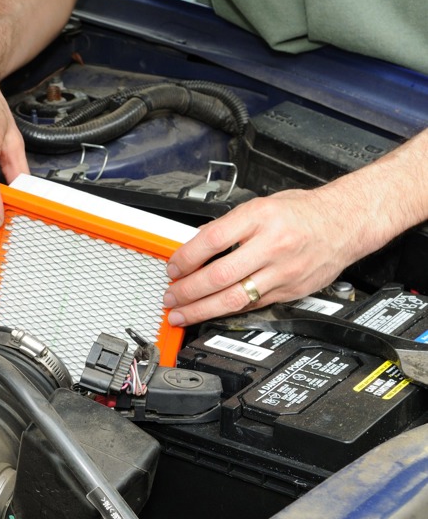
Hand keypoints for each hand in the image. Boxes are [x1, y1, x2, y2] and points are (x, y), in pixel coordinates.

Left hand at [162, 187, 369, 325]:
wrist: (346, 223)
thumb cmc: (303, 212)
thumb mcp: (262, 205)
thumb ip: (229, 225)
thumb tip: (195, 244)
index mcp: (260, 217)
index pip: (212, 240)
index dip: (186, 257)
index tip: (172, 267)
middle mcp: (272, 245)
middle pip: (219, 275)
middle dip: (188, 290)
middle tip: (171, 296)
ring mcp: (283, 271)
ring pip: (234, 298)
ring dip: (201, 309)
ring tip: (182, 313)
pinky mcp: (290, 290)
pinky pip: (251, 305)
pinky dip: (227, 310)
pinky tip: (211, 313)